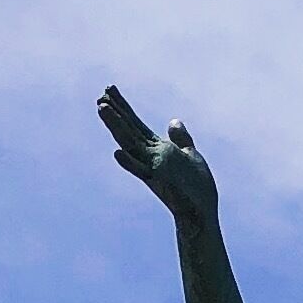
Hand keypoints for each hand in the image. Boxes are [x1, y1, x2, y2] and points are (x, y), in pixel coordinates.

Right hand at [99, 86, 217, 223]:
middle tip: (100, 95)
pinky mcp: (159, 182)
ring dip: (116, 127)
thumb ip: (181, 139)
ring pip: (130, 145)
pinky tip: (117, 153)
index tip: (109, 89)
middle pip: (129, 130)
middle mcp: (150, 157)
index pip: (136, 125)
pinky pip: (141, 172)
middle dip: (116, 113)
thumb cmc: (197, 189)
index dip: (123, 107)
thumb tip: (173, 121)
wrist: (202, 214)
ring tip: (102, 109)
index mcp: (157, 149)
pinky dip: (130, 164)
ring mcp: (153, 169)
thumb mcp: (190, 155)